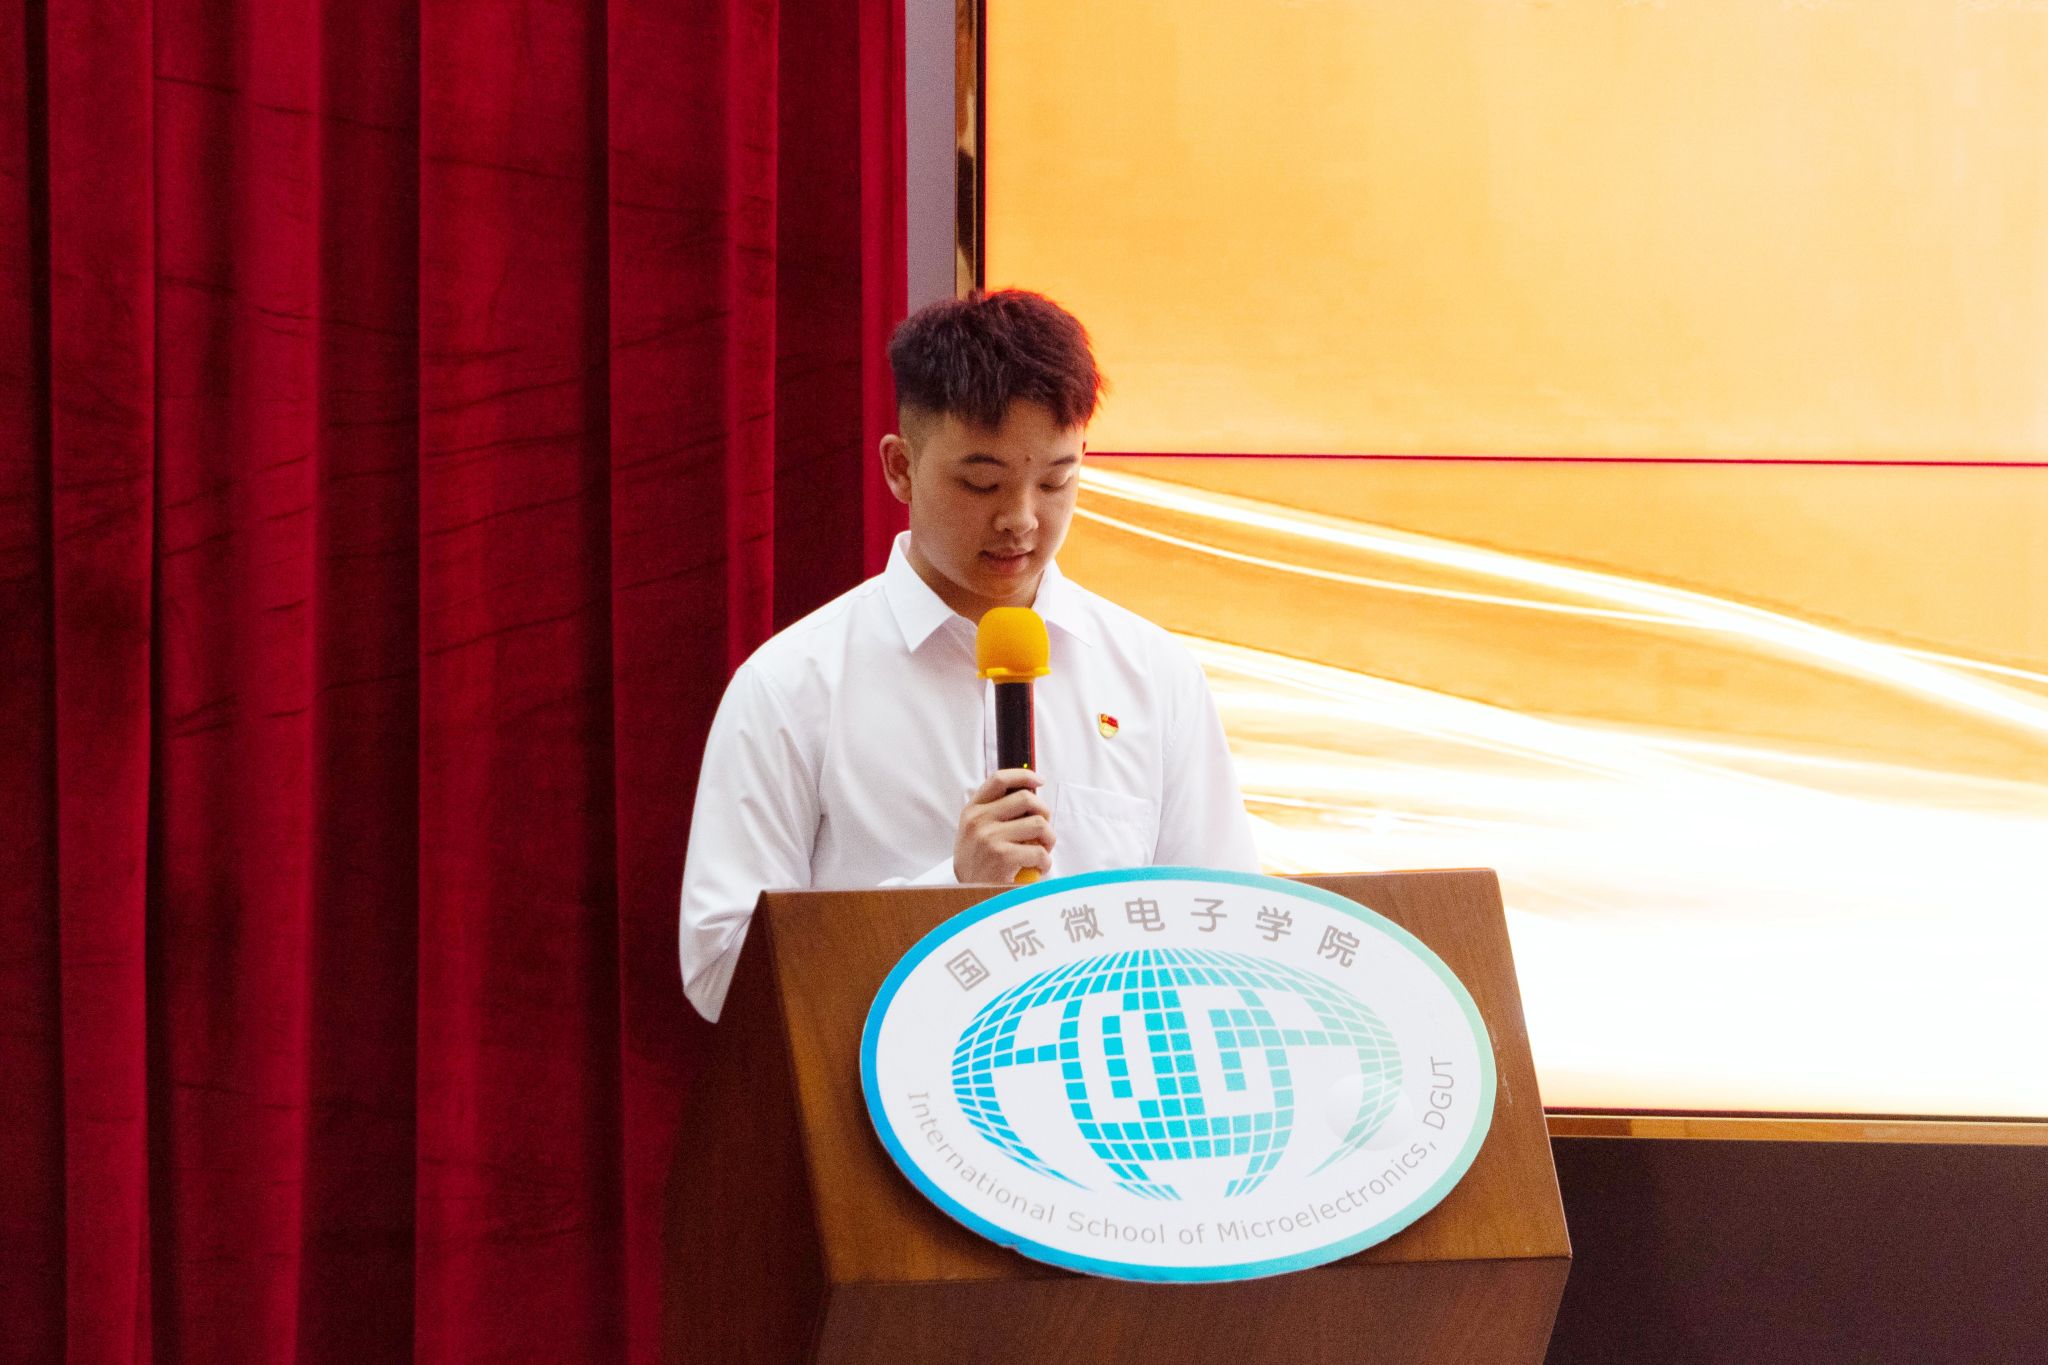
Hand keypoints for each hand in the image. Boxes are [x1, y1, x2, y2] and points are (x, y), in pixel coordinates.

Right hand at [954, 769, 1054, 883]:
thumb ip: (994, 814)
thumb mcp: (975, 833)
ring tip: (1042, 851)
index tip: (1039, 781)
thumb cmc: (977, 865)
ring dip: (1048, 839)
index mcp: (972, 811)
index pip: (999, 780)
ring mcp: (990, 837)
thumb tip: (1028, 796)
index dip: (1023, 775)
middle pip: (1026, 799)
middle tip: (1044, 829)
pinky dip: (1045, 862)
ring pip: (1038, 824)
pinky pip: (1039, 852)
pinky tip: (1038, 868)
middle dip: (1044, 813)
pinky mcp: (1003, 856)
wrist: (967, 897)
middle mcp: (979, 821)